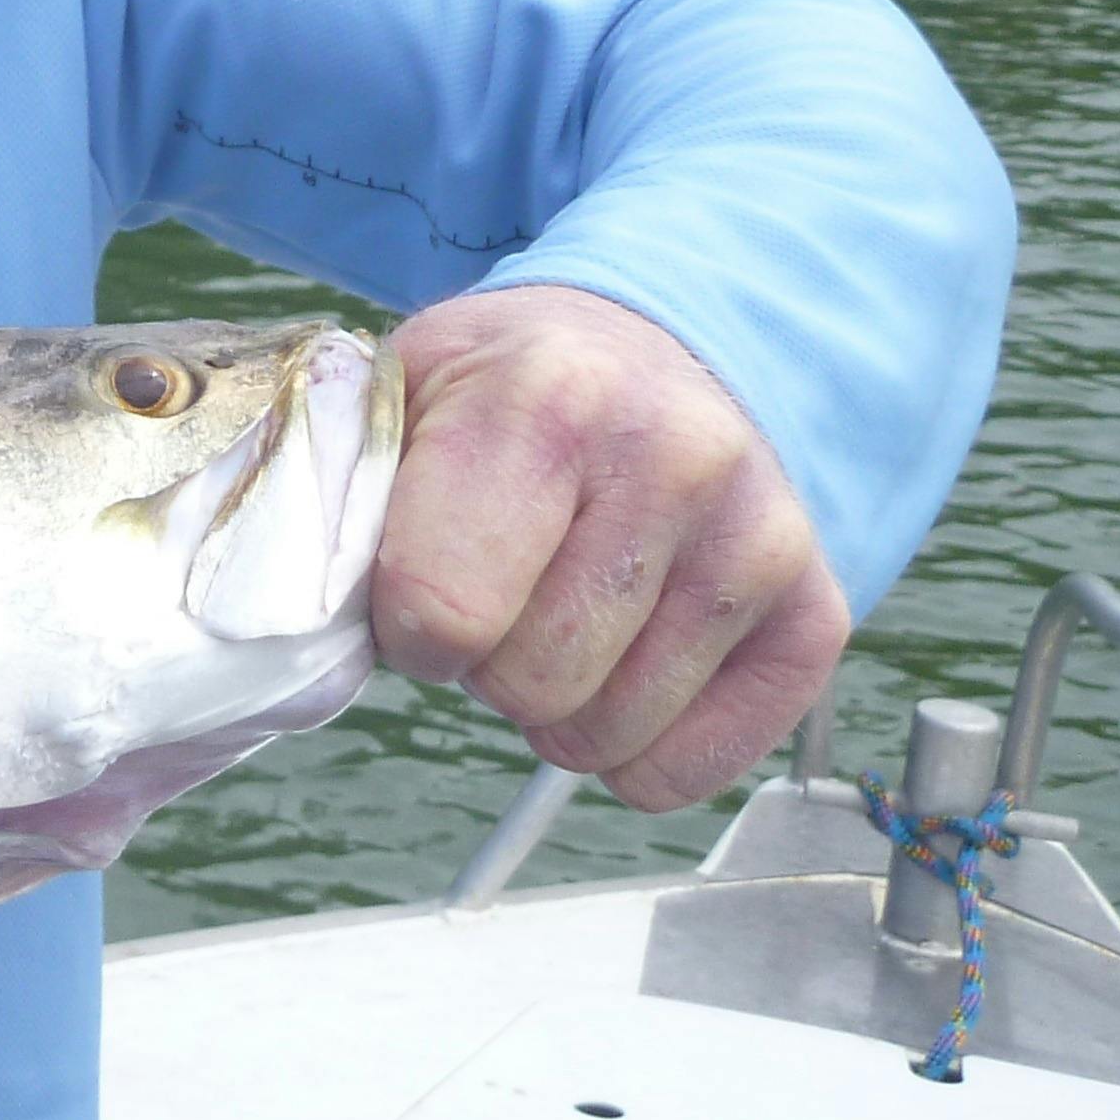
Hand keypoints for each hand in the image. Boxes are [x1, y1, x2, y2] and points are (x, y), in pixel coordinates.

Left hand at [375, 284, 849, 810]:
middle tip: (496, 593)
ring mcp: (759, 537)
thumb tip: (304, 631)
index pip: (442, 609)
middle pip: (528, 684)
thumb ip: (345, 509)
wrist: (640, 352)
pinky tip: (620, 662)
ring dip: (554, 704)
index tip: (412, 588)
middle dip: (483, 663)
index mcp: (548, 398)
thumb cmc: (497, 395)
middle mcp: (676, 459)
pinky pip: (691, 766)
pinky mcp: (815, 611)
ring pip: (606, 733)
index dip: (405, 628)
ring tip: (557, 609)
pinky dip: (633, 750)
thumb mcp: (398, 401)